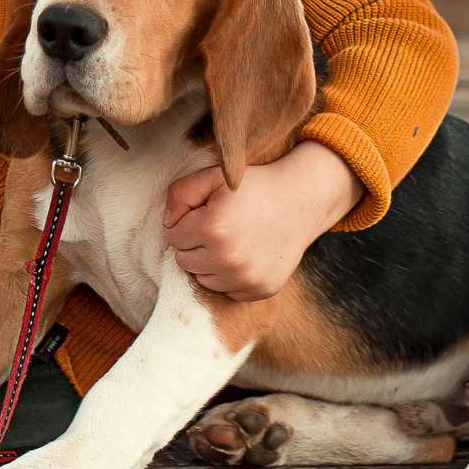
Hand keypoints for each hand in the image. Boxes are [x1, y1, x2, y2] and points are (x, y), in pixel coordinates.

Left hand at [163, 141, 358, 299]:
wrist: (301, 201)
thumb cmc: (253, 187)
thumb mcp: (213, 177)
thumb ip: (180, 193)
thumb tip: (167, 224)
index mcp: (212, 228)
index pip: (172, 237)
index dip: (187, 222)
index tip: (207, 213)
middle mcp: (228, 258)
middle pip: (184, 260)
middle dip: (195, 243)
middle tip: (220, 227)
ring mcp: (246, 278)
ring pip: (203, 279)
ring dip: (210, 262)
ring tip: (233, 240)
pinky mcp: (260, 290)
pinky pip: (227, 291)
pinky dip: (231, 277)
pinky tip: (247, 255)